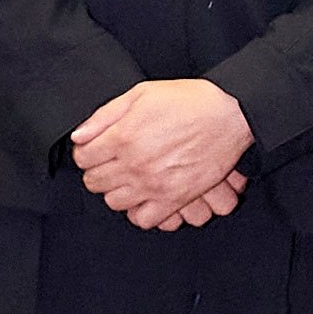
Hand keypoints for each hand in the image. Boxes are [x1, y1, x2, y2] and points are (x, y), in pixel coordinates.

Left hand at [72, 79, 252, 223]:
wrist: (233, 114)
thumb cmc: (190, 101)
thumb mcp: (142, 94)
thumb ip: (106, 114)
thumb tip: (79, 135)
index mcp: (123, 136)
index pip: (83, 157)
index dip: (87, 152)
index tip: (96, 149)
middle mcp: (134, 164)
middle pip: (94, 182)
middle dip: (99, 171)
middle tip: (113, 163)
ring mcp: (154, 184)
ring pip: (114, 202)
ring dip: (117, 191)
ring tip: (129, 179)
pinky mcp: (176, 198)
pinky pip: (144, 219)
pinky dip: (140, 211)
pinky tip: (145, 196)